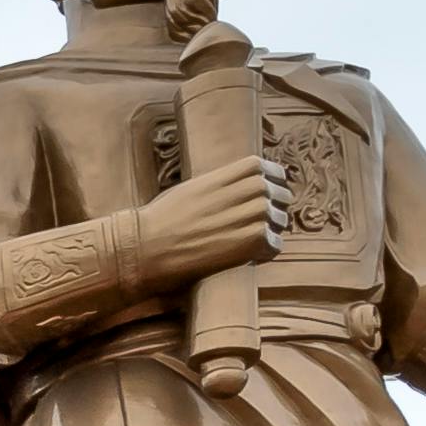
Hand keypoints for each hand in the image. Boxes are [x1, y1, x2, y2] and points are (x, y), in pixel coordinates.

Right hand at [130, 150, 281, 283]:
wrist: (146, 249)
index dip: (271, 181)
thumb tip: (239, 189)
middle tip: (258, 224)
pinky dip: (266, 252)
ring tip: (250, 242)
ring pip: (280, 220)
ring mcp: (251, 215)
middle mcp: (243, 191)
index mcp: (226, 176)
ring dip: (270, 231)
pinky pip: (275, 244)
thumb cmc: (160, 222)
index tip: (267, 194)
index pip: (265, 169)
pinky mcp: (254, 241)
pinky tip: (249, 256)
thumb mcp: (190, 190)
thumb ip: (219, 185)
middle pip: (278, 194)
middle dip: (273, 208)